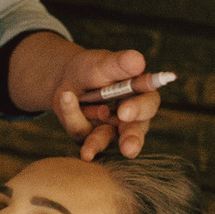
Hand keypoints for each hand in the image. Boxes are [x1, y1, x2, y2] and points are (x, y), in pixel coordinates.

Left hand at [5, 35, 162, 158]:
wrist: (66, 80)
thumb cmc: (92, 69)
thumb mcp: (102, 63)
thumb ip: (119, 64)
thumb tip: (138, 61)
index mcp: (141, 95)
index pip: (148, 103)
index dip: (140, 109)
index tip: (125, 112)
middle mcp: (131, 118)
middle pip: (135, 131)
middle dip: (131, 140)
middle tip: (128, 149)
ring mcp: (110, 131)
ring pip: (105, 140)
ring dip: (96, 144)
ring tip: (87, 153)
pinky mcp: (90, 139)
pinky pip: (80, 131)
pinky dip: (71, 114)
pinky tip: (66, 97)